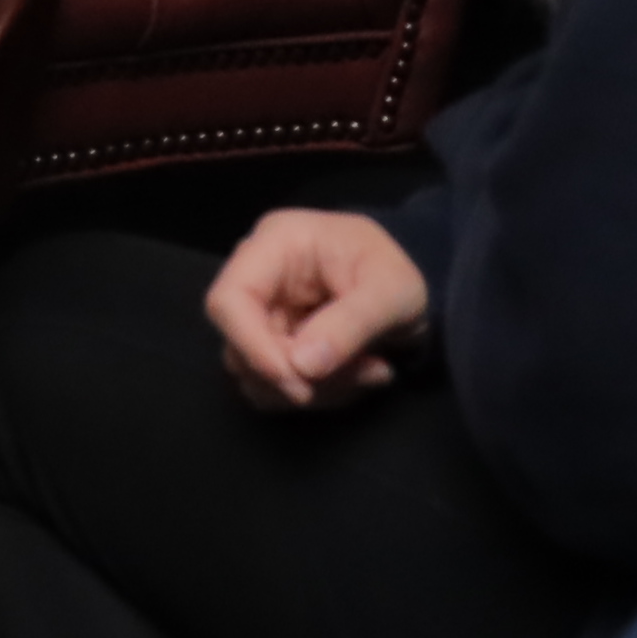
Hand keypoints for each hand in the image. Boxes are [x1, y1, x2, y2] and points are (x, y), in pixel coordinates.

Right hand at [204, 210, 432, 408]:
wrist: (407, 289)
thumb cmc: (396, 273)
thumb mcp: (392, 291)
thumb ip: (350, 324)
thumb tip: (302, 366)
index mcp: (275, 244)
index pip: (229, 299)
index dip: (251, 346)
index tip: (296, 383)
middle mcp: (257, 279)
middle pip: (239, 345)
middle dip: (300, 375)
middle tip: (364, 374)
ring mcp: (262, 316)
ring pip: (257, 375)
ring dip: (318, 388)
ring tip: (371, 371)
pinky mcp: (273, 346)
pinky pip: (278, 387)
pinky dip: (321, 392)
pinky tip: (360, 373)